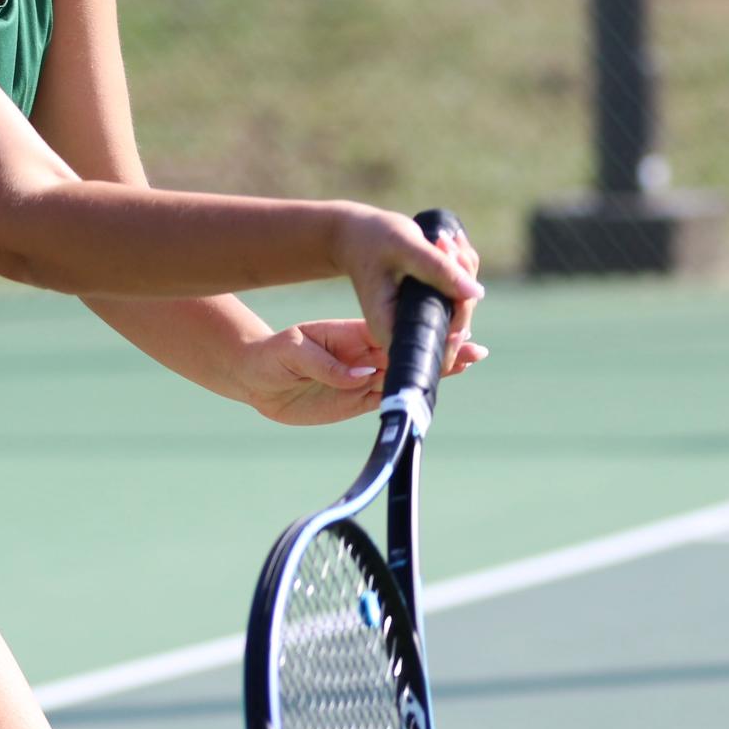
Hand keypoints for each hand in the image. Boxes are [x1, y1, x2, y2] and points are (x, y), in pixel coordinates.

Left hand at [237, 318, 489, 426]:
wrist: (254, 377)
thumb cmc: (270, 355)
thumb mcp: (292, 353)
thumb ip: (327, 364)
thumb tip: (361, 376)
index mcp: (350, 334)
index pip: (390, 331)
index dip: (417, 332)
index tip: (444, 329)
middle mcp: (362, 353)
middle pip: (407, 351)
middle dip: (439, 348)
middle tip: (473, 346)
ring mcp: (362, 376)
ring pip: (405, 373)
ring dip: (435, 369)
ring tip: (469, 360)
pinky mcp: (356, 398)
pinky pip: (390, 396)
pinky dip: (413, 394)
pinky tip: (435, 389)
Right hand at [333, 207, 485, 352]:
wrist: (357, 235)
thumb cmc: (373, 239)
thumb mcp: (404, 247)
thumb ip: (438, 269)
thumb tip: (476, 293)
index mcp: (390, 328)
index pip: (432, 352)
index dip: (457, 336)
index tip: (464, 298)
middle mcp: (406, 330)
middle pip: (456, 328)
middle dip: (462, 287)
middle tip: (448, 247)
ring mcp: (420, 319)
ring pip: (462, 307)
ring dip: (463, 271)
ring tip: (443, 241)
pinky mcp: (430, 306)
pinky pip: (459, 294)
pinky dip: (460, 268)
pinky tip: (446, 245)